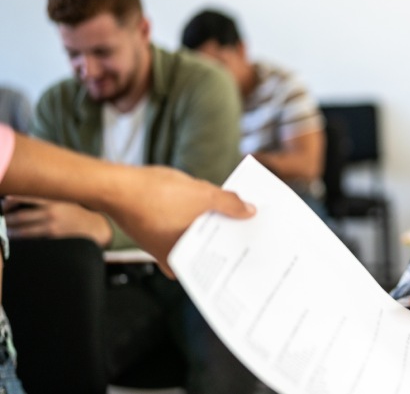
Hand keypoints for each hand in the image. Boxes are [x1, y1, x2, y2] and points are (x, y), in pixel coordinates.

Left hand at [3, 196, 112, 244]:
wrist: (93, 226)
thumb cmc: (73, 211)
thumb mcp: (61, 198)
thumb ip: (42, 197)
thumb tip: (13, 198)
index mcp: (51, 198)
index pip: (23, 197)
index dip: (8, 202)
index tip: (2, 205)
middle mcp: (51, 211)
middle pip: (20, 215)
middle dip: (6, 219)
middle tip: (1, 220)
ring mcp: (52, 226)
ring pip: (23, 230)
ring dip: (11, 231)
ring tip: (6, 231)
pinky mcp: (54, 238)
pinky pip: (32, 240)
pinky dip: (22, 239)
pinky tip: (18, 238)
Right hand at [93, 165, 255, 276]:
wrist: (115, 185)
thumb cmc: (154, 196)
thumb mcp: (202, 195)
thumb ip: (229, 204)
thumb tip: (249, 210)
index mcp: (182, 262)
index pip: (218, 262)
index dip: (237, 250)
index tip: (254, 240)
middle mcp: (171, 260)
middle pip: (209, 248)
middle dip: (228, 234)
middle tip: (250, 223)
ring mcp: (162, 245)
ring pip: (196, 235)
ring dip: (212, 223)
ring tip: (235, 210)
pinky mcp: (155, 230)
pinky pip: (183, 225)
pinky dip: (195, 216)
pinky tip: (209, 202)